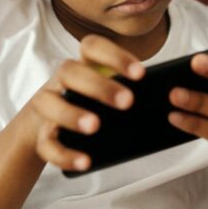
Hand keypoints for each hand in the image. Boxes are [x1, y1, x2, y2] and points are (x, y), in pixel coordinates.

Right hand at [22, 34, 144, 171]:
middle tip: (127, 101)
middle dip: (99, 85)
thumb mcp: (104, 92)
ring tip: (95, 127)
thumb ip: (126, 92)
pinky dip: (65, 154)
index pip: (92, 47)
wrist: (43, 127)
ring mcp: (46, 106)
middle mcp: (60, 81)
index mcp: (82, 66)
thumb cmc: (86, 104)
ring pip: (50, 103)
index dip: (115, 56)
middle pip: (71, 71)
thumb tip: (167, 102)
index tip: (141, 74)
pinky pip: (47, 144)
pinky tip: (85, 162)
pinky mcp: (40, 136)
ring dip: (72, 114)